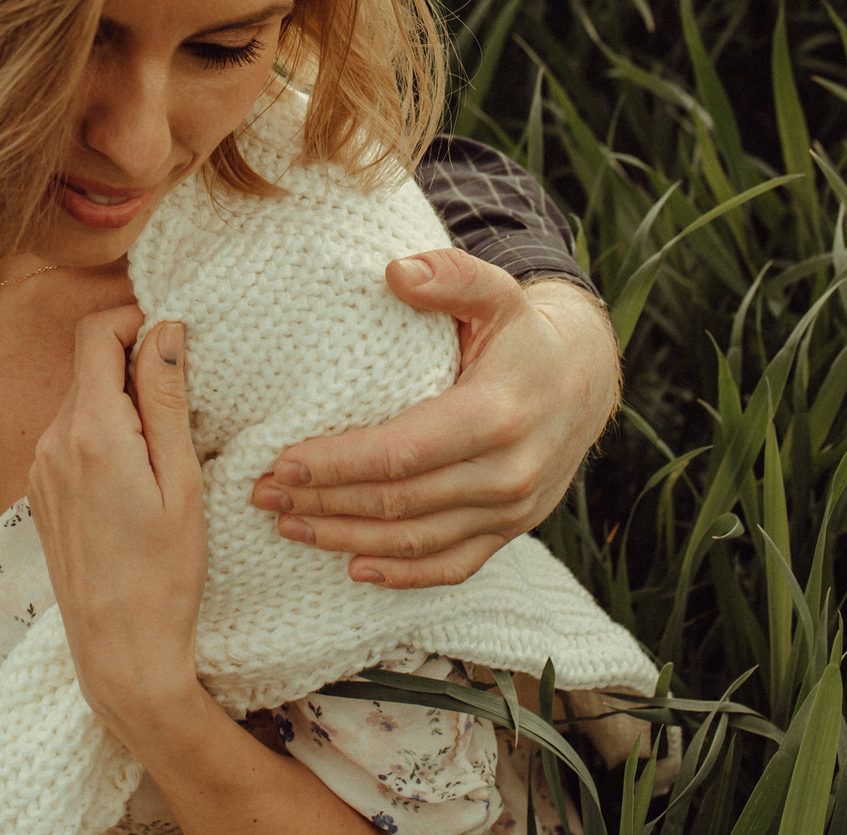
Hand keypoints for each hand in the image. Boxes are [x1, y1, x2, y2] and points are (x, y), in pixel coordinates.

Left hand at [29, 309, 206, 727]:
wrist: (119, 650)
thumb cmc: (164, 573)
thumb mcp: (183, 481)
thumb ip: (167, 398)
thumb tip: (165, 329)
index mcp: (92, 432)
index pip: (95, 333)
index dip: (135, 321)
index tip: (173, 342)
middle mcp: (54, 442)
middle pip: (88, 365)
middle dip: (134, 366)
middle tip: (182, 403)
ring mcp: (40, 468)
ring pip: (81, 401)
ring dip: (120, 403)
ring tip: (162, 450)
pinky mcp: (40, 491)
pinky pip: (71, 437)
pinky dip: (103, 435)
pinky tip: (135, 477)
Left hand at [249, 251, 617, 588]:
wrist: (583, 381)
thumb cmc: (522, 335)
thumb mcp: (496, 293)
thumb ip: (450, 276)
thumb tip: (395, 272)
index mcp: (496, 414)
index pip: (402, 453)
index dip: (338, 463)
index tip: (282, 461)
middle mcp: (508, 472)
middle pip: (399, 502)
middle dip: (324, 501)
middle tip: (263, 493)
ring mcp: (512, 510)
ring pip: (417, 540)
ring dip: (346, 538)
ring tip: (288, 524)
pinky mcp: (511, 530)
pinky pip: (453, 566)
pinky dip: (402, 575)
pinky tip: (353, 568)